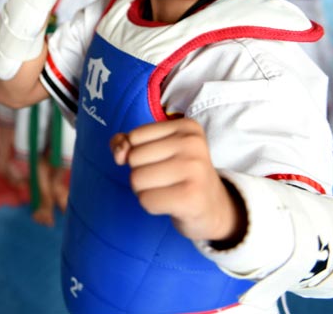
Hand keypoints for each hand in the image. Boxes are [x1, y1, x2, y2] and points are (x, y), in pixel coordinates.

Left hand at [110, 118, 244, 242]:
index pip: (134, 137)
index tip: (164, 161)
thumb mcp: (156, 149)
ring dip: (145, 190)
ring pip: (136, 179)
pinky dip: (151, 205)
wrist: (213, 207)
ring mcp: (194, 170)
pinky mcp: (190, 196)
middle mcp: (192, 144)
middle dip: (141, 173)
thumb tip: (119, 153)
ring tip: (168, 190)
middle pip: (133, 158)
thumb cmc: (178, 174)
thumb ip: (127, 143)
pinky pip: (145, 200)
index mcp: (185, 126)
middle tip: (167, 179)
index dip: (139, 154)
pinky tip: (171, 203)